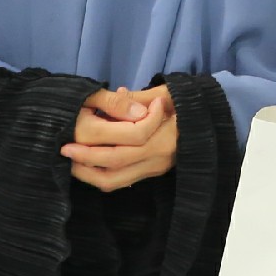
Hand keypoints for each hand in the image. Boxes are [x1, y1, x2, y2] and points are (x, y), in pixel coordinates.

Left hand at [61, 84, 177, 190]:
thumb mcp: (166, 93)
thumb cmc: (187, 103)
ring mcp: (156, 168)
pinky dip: (103, 176)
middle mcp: (158, 158)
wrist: (212, 123)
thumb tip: (114, 95)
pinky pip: (123, 181)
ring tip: (71, 163)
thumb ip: (139, 97)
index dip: (96, 145)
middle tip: (64, 151)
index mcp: (162, 138)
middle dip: (86, 160)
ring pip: (117, 182)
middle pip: (115, 167)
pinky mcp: (154, 173)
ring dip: (91, 175)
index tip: (74, 136)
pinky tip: (88, 167)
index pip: (124, 147)